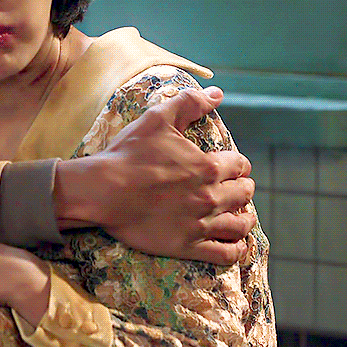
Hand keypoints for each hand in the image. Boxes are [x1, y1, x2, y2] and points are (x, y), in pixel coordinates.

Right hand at [55, 86, 256, 264]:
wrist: (103, 191)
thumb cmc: (128, 154)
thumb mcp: (157, 119)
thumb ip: (189, 103)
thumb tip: (217, 93)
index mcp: (208, 166)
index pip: (239, 165)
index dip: (236, 164)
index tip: (229, 166)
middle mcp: (211, 196)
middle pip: (244, 194)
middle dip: (241, 189)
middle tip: (233, 189)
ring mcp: (200, 223)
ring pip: (240, 225)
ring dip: (243, 218)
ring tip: (238, 216)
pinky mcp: (187, 245)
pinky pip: (225, 253)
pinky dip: (236, 249)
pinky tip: (236, 244)